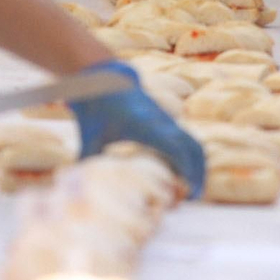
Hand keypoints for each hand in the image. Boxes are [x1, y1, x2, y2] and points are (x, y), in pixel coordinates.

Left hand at [69, 61, 206, 196]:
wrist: (103, 81)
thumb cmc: (96, 110)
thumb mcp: (89, 136)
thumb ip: (88, 161)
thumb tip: (80, 186)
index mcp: (145, 125)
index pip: (177, 148)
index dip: (188, 169)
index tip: (189, 192)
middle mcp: (161, 122)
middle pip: (194, 147)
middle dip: (199, 173)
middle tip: (192, 198)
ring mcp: (166, 120)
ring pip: (194, 143)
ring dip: (198, 166)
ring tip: (190, 191)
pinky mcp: (166, 122)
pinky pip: (187, 140)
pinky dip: (191, 158)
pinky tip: (180, 177)